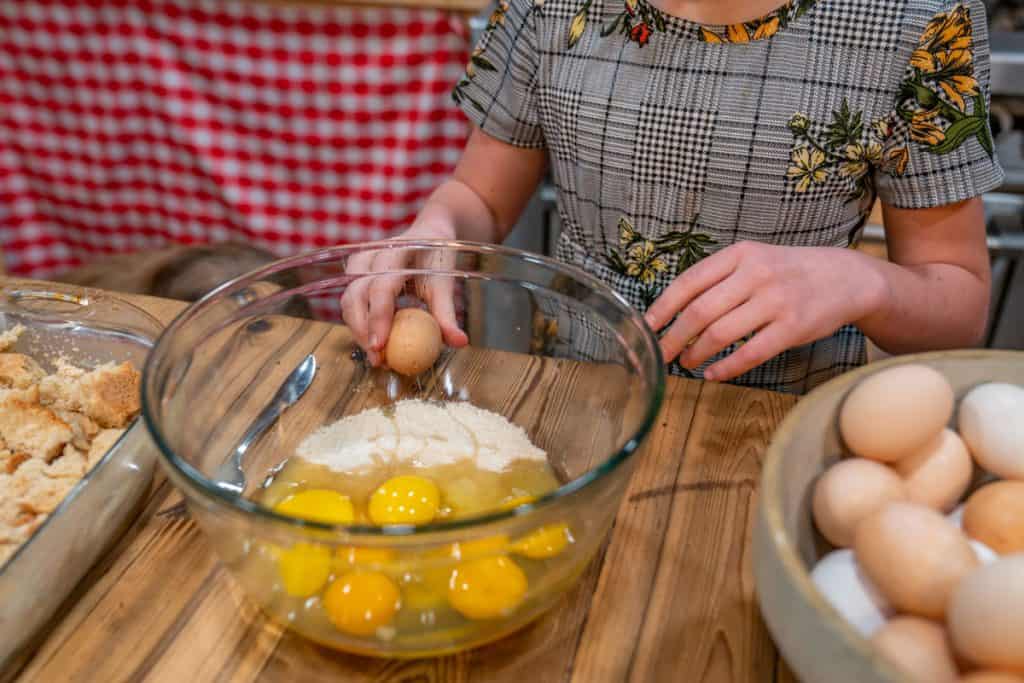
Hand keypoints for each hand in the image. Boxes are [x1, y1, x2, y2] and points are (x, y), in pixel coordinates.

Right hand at [340, 219, 469, 366]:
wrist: (429, 233)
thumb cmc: (438, 258)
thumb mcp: (444, 282)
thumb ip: (447, 313)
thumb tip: (460, 342)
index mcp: (398, 251)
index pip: (381, 286)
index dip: (378, 317)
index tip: (379, 346)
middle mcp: (373, 254)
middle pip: (356, 295)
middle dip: (362, 330)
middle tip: (377, 359)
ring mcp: (360, 261)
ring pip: (348, 299)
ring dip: (358, 330)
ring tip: (376, 356)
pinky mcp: (355, 272)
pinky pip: (350, 301)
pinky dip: (359, 323)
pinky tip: (374, 341)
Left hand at [644, 241, 884, 381]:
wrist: (846, 278)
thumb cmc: (789, 272)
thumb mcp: (753, 260)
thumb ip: (718, 278)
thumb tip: (673, 310)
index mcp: (739, 254)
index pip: (689, 282)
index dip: (663, 307)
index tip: (647, 326)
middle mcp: (755, 274)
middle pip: (699, 311)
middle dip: (674, 337)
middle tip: (661, 353)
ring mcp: (775, 301)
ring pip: (720, 334)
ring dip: (696, 354)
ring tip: (686, 363)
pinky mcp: (792, 328)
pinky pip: (750, 353)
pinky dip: (726, 367)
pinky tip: (712, 374)